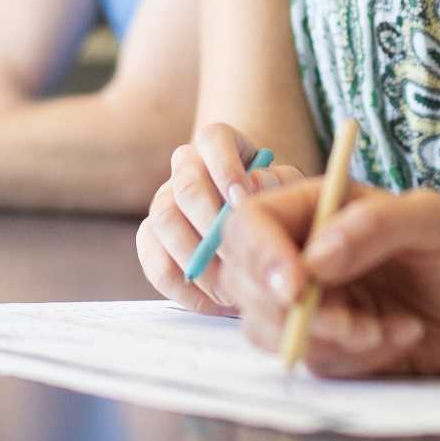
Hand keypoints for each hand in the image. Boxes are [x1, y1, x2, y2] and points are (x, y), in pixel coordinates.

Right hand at [136, 123, 304, 314]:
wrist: (257, 226)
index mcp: (219, 143)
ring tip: (230, 286)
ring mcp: (164, 201)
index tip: (243, 199)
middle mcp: (185, 167)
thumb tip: (254, 184)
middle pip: (185, 183)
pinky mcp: (151, 238)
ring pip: (162, 219)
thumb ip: (278, 183)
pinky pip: (153, 260)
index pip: (213, 139)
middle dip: (210, 222)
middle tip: (239, 254)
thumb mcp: (288, 187)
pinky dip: (181, 285)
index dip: (225, 168)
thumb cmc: (277, 202)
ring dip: (195, 256)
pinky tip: (214, 301)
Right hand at [218, 179, 439, 377]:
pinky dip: (358, 358)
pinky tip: (401, 334)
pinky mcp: (325, 345)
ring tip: (389, 328)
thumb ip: (376, 225)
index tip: (294, 287)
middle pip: (245, 282)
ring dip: (331, 339)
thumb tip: (316, 257)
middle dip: (295, 312)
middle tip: (354, 324)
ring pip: (270, 329)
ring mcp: (309, 302)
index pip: (252, 223)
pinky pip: (313, 361)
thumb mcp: (434, 221)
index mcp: (317, 208)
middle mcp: (302, 253)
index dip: (259, 255)